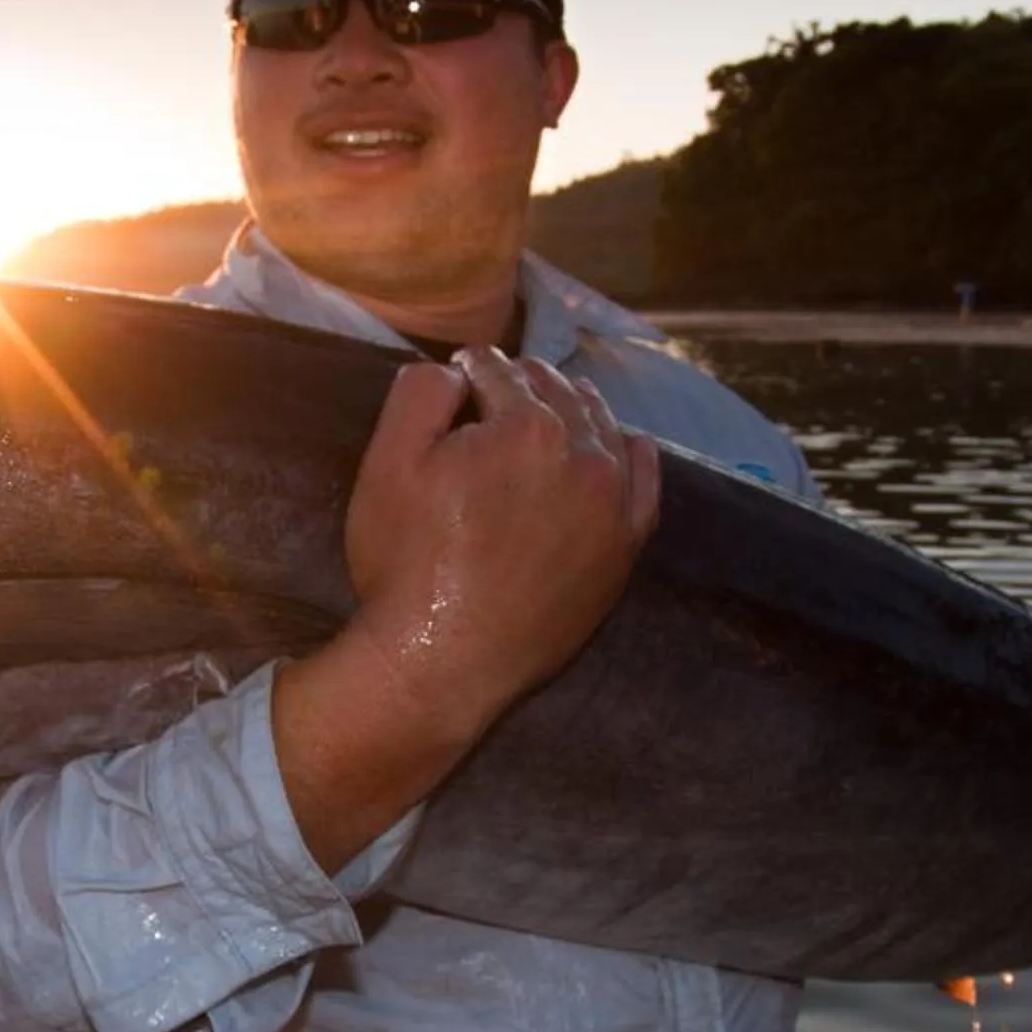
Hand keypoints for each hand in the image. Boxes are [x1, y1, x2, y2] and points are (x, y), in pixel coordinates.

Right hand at [342, 349, 660, 738]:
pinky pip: (644, 486)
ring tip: (553, 406)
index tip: (459, 373)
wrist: (444, 663)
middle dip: (524, 383)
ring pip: (602, 431)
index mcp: (526, 426)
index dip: (472, 369)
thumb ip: (421, 394)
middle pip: (556, 394)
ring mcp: (612, 505)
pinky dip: (633, 457)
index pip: (499, 373)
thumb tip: (456, 372)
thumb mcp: (387, 465)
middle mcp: (584, 456)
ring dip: (575, 409)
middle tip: (497, 389)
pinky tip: (627, 445)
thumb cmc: (407, 563)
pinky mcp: (623, 550)